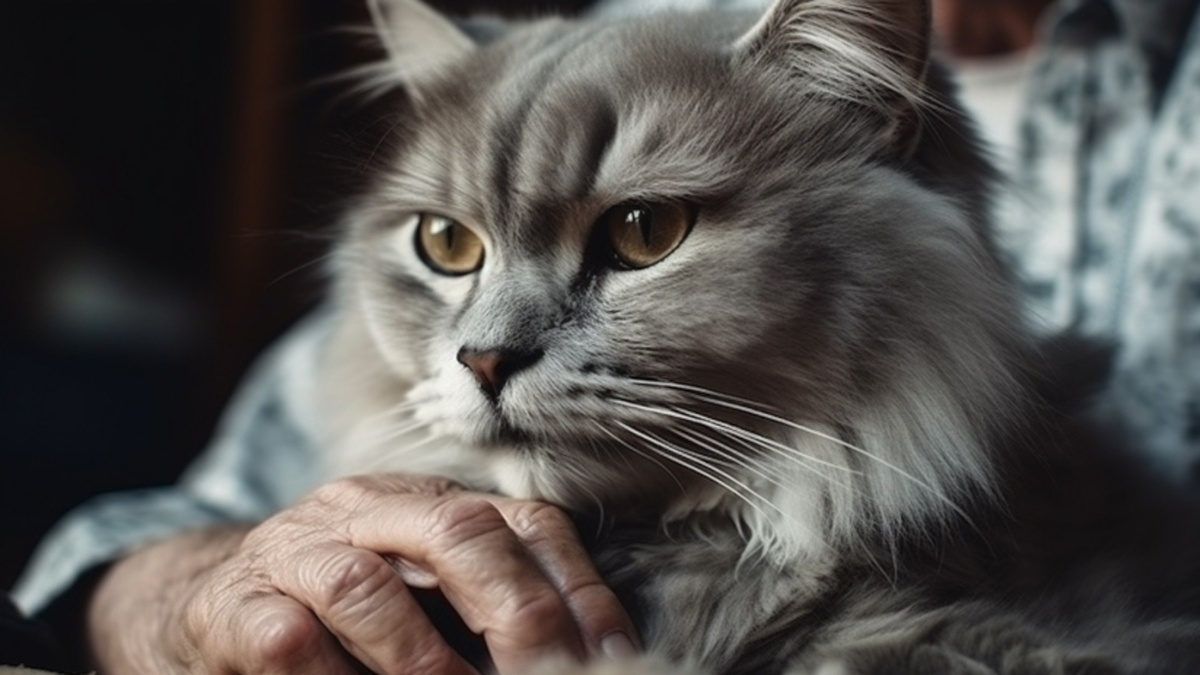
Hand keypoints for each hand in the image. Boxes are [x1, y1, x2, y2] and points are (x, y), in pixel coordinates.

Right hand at [88, 474, 638, 673]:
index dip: (579, 589)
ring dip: (421, 659)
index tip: (614, 658)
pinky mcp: (235, 605)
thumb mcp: (431, 591)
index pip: (526, 523)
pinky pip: (287, 640)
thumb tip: (594, 661)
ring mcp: (297, 551)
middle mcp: (369, 509)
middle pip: (456, 532)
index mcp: (432, 501)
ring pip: (363, 584)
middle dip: (516, 611)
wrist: (213, 599)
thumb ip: (494, 608)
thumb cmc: (350, 610)